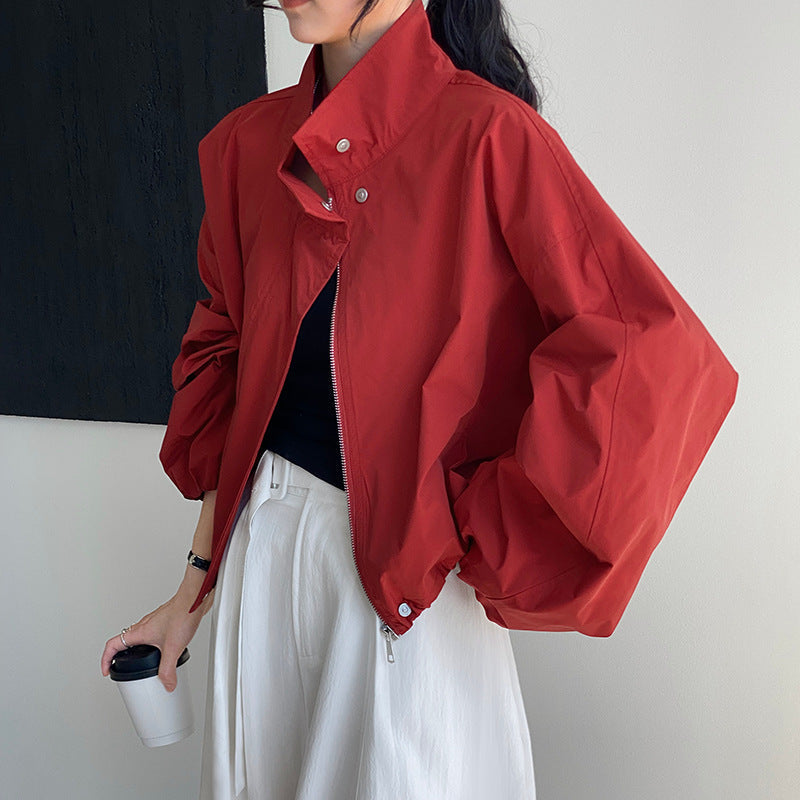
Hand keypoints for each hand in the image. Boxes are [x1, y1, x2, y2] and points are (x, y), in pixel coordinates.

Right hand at [100, 567, 214, 692]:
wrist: (195, 598)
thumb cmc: (182, 613)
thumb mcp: (173, 648)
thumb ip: (168, 669)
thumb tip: (167, 684)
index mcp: (139, 632)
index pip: (112, 645)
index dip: (106, 660)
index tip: (106, 671)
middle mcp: (144, 625)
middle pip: (124, 642)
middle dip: (121, 656)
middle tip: (122, 667)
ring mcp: (155, 622)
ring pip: (139, 637)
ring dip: (137, 649)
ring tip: (143, 661)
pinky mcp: (166, 620)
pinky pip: (153, 634)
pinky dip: (152, 644)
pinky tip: (165, 649)